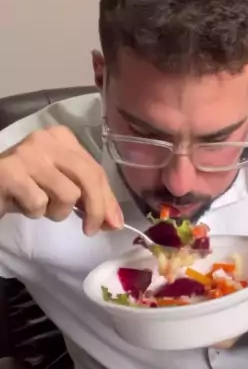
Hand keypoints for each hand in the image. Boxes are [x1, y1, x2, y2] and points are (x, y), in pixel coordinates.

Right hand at [0, 126, 122, 234]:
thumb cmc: (24, 186)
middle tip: (90, 230)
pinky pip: (39, 203)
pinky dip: (34, 212)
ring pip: (68, 194)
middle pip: (88, 177)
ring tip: (40, 207)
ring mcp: (27, 153)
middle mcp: (46, 139)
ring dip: (56, 212)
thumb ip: (88, 198)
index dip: (107, 199)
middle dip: (96, 209)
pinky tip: (21, 203)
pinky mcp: (10, 172)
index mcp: (61, 137)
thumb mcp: (60, 186)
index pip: (96, 169)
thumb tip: (116, 222)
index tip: (113, 224)